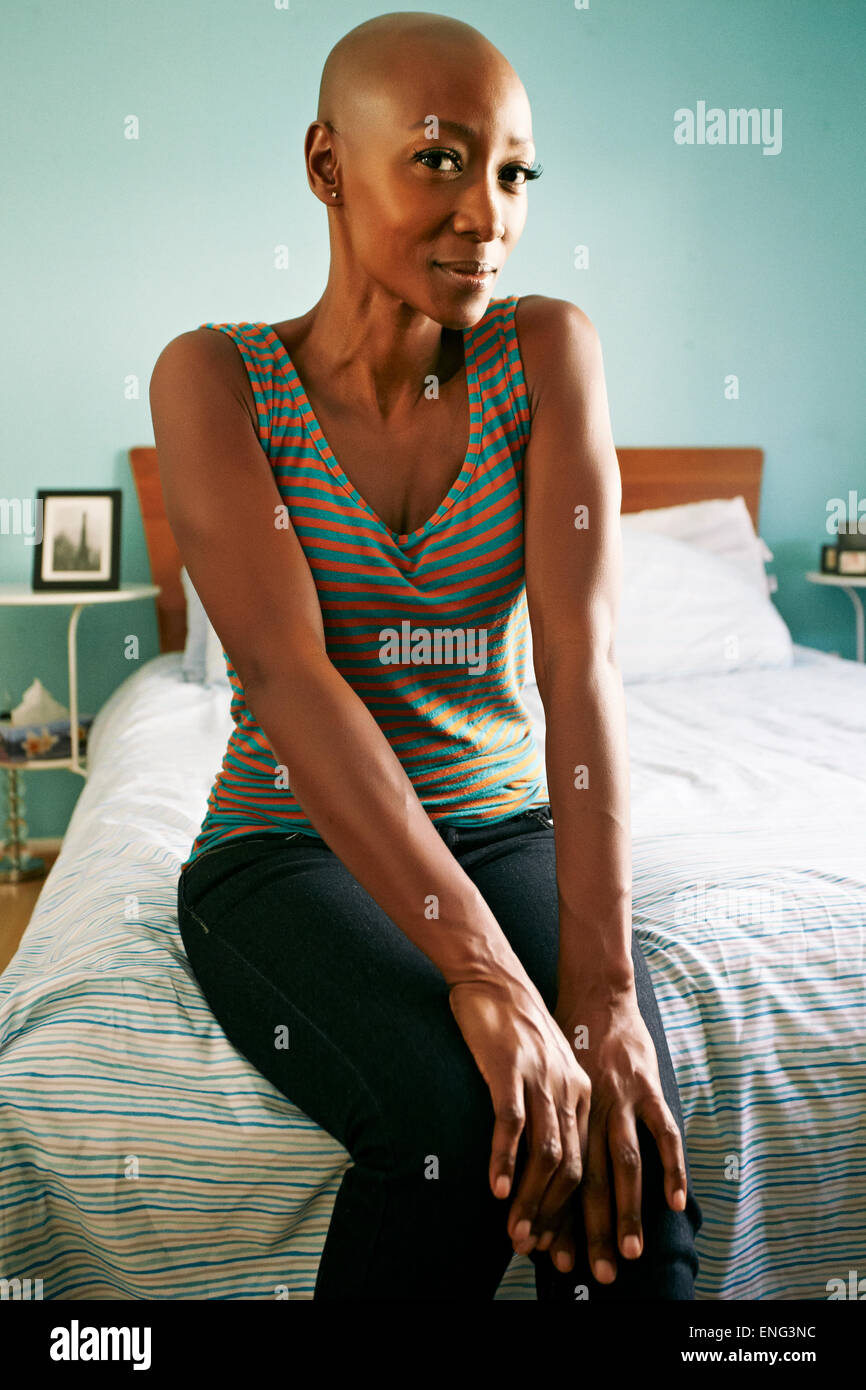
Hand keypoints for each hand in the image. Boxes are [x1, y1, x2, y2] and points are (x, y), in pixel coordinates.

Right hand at [448, 976, 590, 1269]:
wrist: (495, 976)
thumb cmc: (514, 1026)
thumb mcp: (546, 1068)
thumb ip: (549, 1106)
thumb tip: (541, 1156)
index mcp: (581, 1094)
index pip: (586, 1165)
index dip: (573, 1211)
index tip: (561, 1247)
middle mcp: (570, 1090)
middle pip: (573, 1169)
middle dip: (559, 1220)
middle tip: (542, 1256)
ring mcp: (542, 1080)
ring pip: (546, 1154)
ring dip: (532, 1200)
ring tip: (517, 1234)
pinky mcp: (511, 1069)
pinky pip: (513, 1123)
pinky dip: (507, 1160)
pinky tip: (498, 1189)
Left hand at [553, 985, 687, 1283]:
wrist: (593, 991)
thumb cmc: (567, 1042)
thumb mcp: (547, 1082)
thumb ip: (552, 1124)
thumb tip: (537, 1172)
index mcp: (562, 1114)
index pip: (555, 1177)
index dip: (553, 1217)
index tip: (548, 1256)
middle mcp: (587, 1110)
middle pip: (586, 1180)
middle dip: (588, 1230)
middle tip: (593, 1273)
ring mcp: (619, 1098)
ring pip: (622, 1164)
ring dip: (624, 1210)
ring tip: (629, 1252)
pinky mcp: (647, 1085)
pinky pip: (662, 1131)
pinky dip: (671, 1166)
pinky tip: (675, 1202)